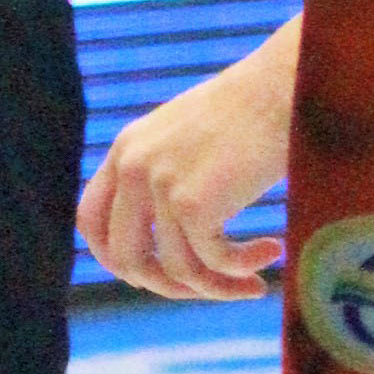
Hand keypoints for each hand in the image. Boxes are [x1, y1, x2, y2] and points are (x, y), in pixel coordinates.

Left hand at [76, 27, 298, 300]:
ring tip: (256, 281)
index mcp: (126, 150)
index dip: (113, 257)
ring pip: (177, 271)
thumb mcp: (187, 140)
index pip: (90, 220)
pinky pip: (213, 262)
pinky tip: (273, 251)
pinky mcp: (193, 202)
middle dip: (170, 287)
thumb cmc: (251, 112)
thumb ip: (165, 179)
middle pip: (126, 259)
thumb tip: (166, 251)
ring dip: (219, 287)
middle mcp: (132, 167)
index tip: (153, 275)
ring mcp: (160, 185)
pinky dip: (244, 268)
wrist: (283, 84)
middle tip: (213, 288)